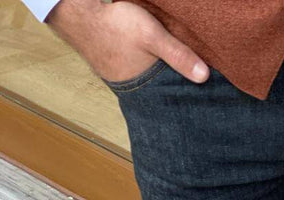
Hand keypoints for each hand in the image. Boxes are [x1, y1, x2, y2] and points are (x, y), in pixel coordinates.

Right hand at [45, 0, 209, 83]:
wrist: (78, 14)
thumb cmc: (114, 25)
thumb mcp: (153, 36)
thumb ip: (178, 55)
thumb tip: (204, 77)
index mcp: (140, 87)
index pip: (167, 99)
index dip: (181, 98)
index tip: (198, 100)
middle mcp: (128, 86)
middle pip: (158, 90)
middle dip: (171, 87)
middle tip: (190, 87)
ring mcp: (117, 75)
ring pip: (146, 79)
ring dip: (157, 75)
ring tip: (173, 72)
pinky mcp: (111, 62)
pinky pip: (134, 68)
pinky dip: (144, 66)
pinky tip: (149, 59)